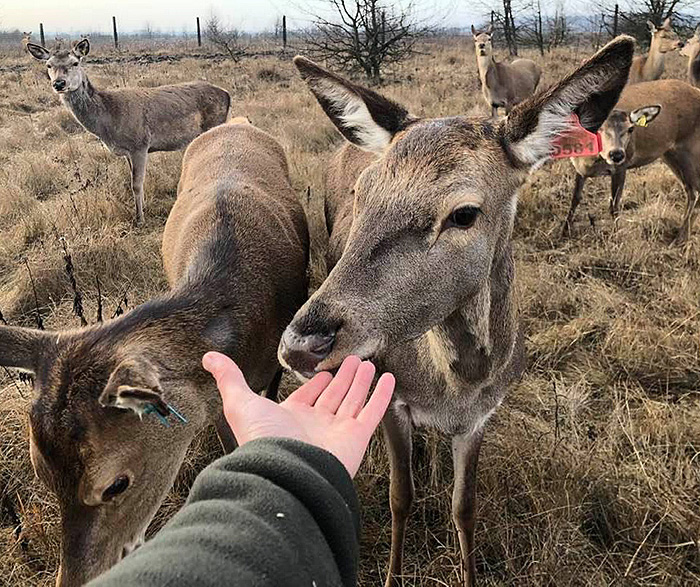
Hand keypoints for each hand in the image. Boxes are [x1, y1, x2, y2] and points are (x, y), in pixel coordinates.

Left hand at [202, 352, 394, 476]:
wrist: (285, 471)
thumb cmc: (261, 440)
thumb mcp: (239, 402)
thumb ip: (230, 378)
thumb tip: (208, 357)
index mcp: (291, 418)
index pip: (308, 396)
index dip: (317, 383)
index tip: (326, 371)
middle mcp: (315, 425)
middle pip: (333, 396)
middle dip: (343, 378)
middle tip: (355, 360)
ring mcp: (337, 431)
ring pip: (353, 400)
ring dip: (362, 382)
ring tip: (369, 364)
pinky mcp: (357, 437)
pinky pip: (373, 412)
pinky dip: (381, 395)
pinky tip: (387, 378)